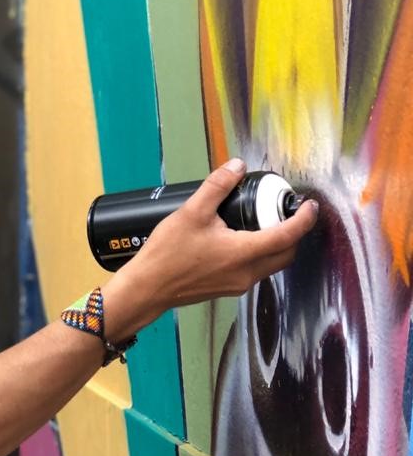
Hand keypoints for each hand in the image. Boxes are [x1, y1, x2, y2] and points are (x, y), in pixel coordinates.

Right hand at [102, 159, 318, 338]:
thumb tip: (237, 166)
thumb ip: (218, 186)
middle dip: (293, 233)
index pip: (288, 236)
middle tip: (286, 212)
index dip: (303, 219)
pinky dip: (258, 254)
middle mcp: (246, 273)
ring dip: (276, 245)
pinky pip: (254, 270)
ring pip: (271, 264)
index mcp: (243, 253)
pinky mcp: (227, 288)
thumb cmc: (167, 255)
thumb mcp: (191, 213)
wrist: (147, 289)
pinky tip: (240, 240)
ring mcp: (237, 285)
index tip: (309, 205)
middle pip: (286, 254)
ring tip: (263, 222)